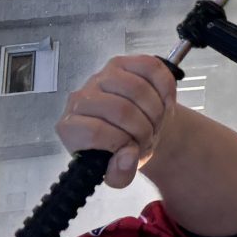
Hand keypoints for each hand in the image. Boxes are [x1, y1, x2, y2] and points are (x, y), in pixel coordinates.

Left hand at [55, 55, 177, 186]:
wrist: (137, 128)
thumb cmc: (123, 149)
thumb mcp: (118, 172)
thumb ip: (119, 174)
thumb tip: (127, 158)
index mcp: (71, 127)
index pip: (95, 133)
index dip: (121, 144)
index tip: (133, 151)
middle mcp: (81, 97)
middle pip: (120, 109)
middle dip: (143, 129)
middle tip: (149, 138)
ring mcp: (102, 76)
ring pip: (136, 88)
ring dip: (156, 110)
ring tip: (156, 122)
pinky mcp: (125, 62)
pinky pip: (151, 68)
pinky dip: (165, 88)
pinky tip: (165, 103)